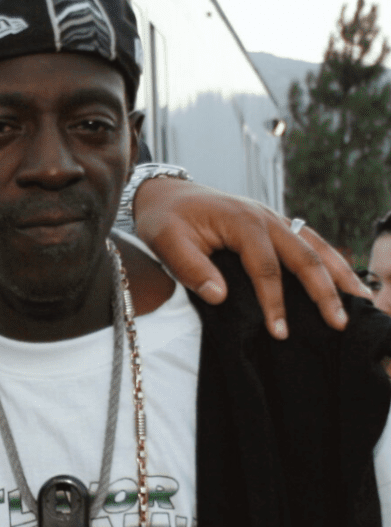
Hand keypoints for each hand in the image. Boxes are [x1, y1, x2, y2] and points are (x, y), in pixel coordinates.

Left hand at [134, 178, 369, 338]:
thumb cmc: (164, 219)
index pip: (266, 268)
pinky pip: (309, 242)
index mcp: (242, 222)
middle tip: (340, 323)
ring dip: (340, 274)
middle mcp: (267, 217)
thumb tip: (220, 297)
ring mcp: (274, 219)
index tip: (279, 333)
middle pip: (306, 256)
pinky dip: (330, 262)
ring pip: (317, 246)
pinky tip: (344, 281)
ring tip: (362, 302)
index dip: (274, 302)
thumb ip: (191, 269)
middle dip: (325, 291)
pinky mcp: (274, 225)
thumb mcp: (166, 243)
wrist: (165, 192)